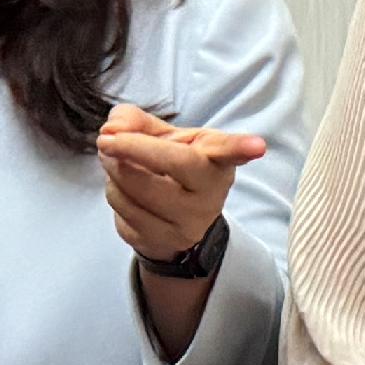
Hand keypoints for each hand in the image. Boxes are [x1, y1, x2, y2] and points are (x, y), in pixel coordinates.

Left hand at [99, 104, 265, 266]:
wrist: (174, 220)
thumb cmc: (173, 168)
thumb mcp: (165, 137)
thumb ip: (136, 121)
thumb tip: (113, 126)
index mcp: (216, 162)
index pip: (230, 152)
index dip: (242, 148)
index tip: (257, 147)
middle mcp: (208, 195)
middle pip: (170, 163)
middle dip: (129, 147)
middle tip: (106, 139)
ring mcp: (187, 224)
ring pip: (134, 188)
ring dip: (112, 170)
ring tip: (116, 162)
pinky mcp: (162, 242)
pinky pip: (122, 211)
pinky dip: (114, 192)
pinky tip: (125, 190)